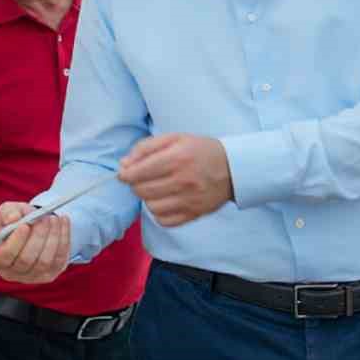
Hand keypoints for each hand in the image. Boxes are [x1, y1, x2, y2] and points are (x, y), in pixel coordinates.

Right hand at [0, 202, 69, 283]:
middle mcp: (12, 272)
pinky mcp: (50, 274)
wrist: (32, 230)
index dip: (16, 241)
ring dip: (52, 237)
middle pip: (26, 260)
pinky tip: (63, 222)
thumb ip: (7, 212)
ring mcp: (32, 277)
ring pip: (44, 261)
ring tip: (54, 218)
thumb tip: (14, 218)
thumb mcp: (8, 212)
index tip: (25, 225)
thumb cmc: (16, 222)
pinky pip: (59, 259)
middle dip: (38, 236)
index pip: (4, 256)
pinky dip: (64, 239)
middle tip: (44, 218)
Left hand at [118, 133, 233, 226]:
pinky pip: (164, 220)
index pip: (139, 172)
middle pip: (142, 190)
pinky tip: (163, 201)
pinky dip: (158, 212)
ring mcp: (189, 200)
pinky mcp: (194, 213)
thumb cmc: (201, 150)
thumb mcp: (175, 138)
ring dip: (147, 198)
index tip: (124, 173)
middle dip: (135, 184)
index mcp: (177, 158)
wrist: (234, 168)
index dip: (125, 174)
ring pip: (151, 206)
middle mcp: (183, 180)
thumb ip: (146, 147)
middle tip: (141, 179)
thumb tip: (124, 164)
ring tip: (154, 189)